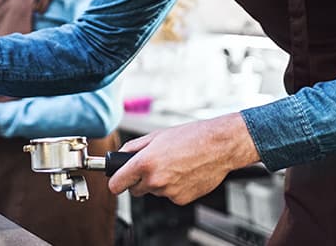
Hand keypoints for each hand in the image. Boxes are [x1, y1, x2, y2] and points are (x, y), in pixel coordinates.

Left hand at [109, 113, 259, 204]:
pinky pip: (169, 195)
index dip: (116, 182)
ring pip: (154, 191)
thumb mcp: (156, 135)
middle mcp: (155, 180)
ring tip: (174, 164)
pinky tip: (184, 173)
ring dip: (159, 182)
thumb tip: (120, 155)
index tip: (117, 180)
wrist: (219, 146)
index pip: (117, 185)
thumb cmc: (191, 137)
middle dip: (139, 180)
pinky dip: (174, 187)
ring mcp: (168, 192)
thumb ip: (133, 147)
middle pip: (135, 190)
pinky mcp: (181, 199)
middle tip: (153, 165)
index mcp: (145, 163)